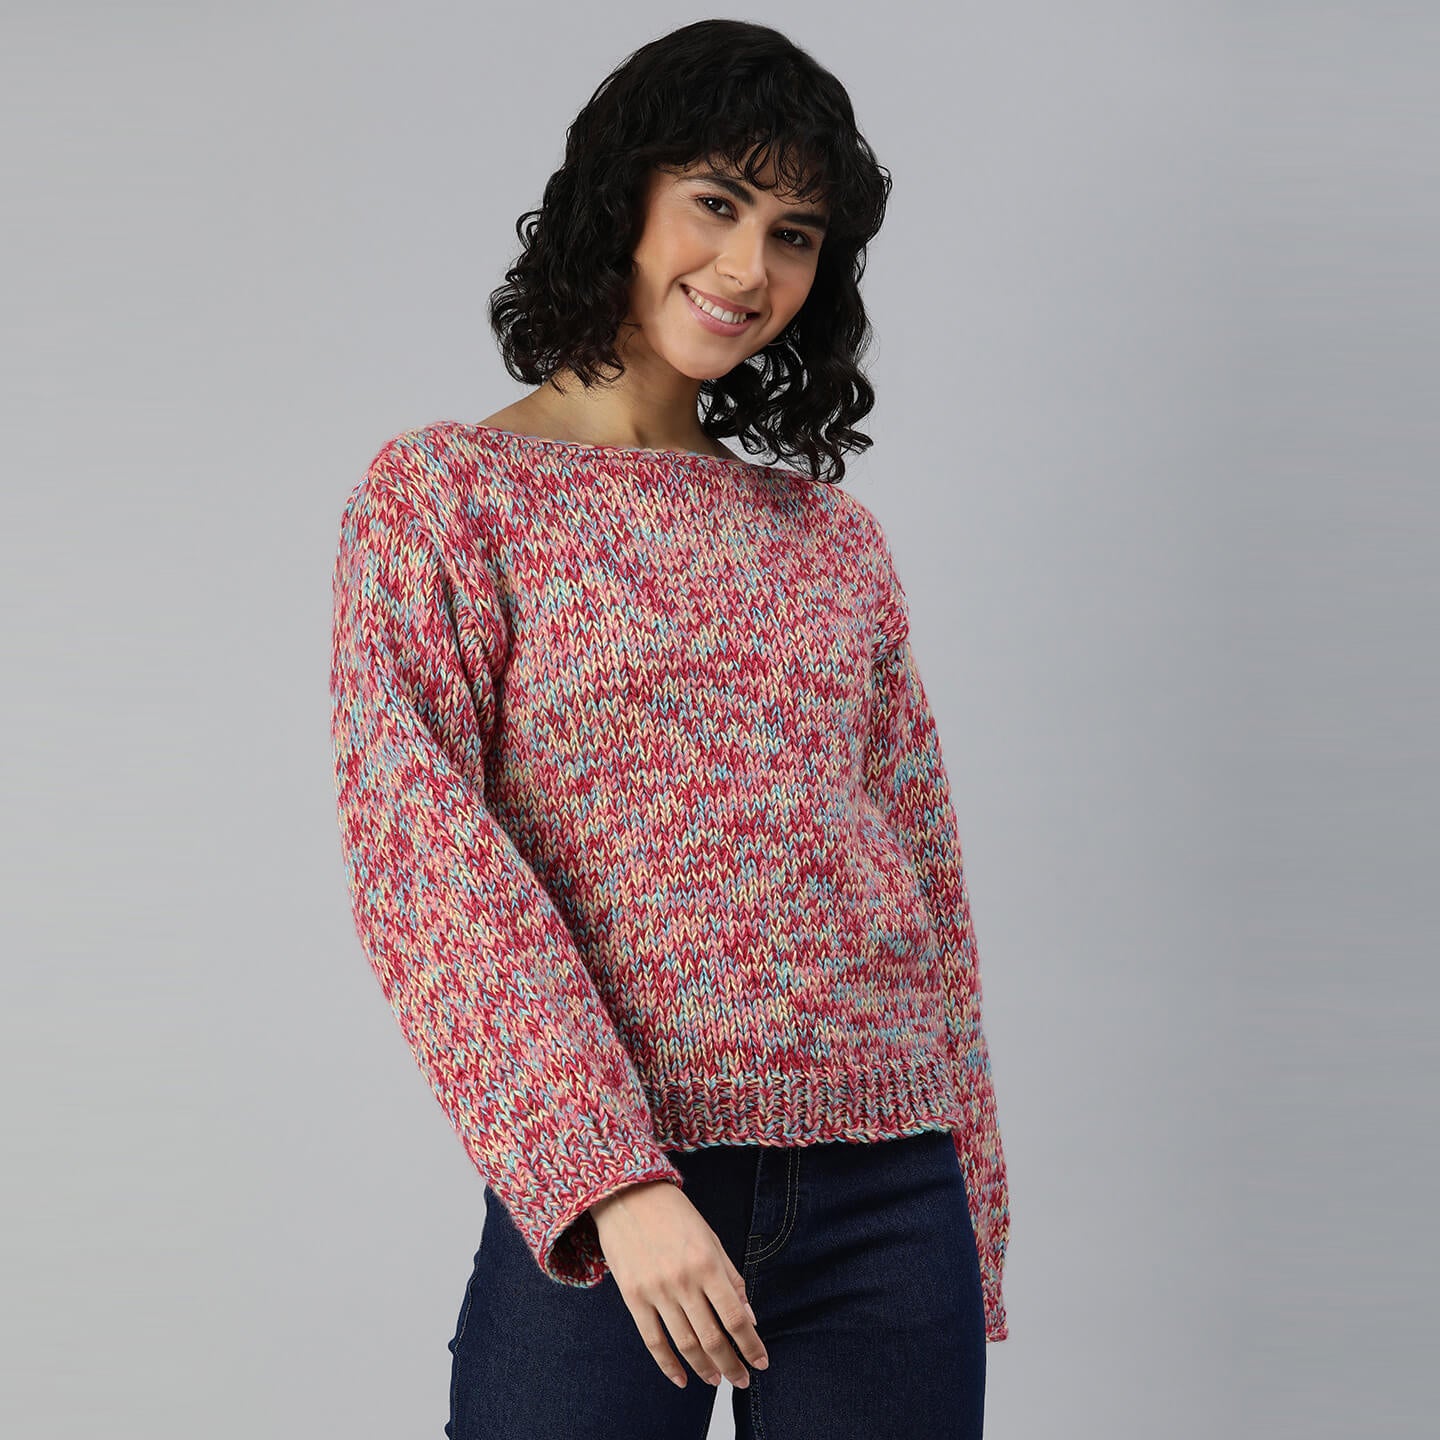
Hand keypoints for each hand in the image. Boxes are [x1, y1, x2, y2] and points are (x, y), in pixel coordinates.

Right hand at [590, 1179, 769, 1389]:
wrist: (627, 1195)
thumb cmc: (674, 1214)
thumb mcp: (710, 1238)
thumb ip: (731, 1278)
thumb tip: (750, 1316)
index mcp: (707, 1264)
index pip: (735, 1317)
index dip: (750, 1345)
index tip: (761, 1362)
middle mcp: (683, 1281)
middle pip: (712, 1337)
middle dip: (732, 1365)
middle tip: (742, 1380)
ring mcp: (656, 1291)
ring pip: (685, 1344)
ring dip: (704, 1369)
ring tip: (717, 1380)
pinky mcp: (633, 1298)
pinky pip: (653, 1341)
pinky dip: (668, 1365)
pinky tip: (682, 1379)